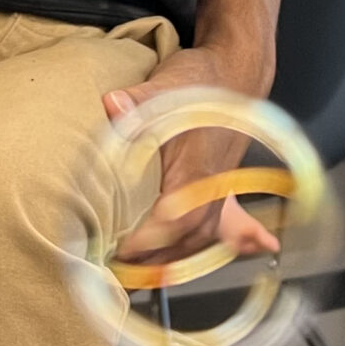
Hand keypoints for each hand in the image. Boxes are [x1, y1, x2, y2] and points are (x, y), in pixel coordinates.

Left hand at [102, 46, 283, 270]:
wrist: (234, 73)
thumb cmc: (201, 82)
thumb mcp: (164, 86)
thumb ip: (136, 101)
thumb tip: (111, 104)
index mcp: (199, 170)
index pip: (172, 220)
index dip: (144, 241)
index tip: (114, 249)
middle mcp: (212, 189)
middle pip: (184, 241)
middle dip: (148, 260)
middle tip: (110, 267)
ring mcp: (217, 193)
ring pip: (195, 242)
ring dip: (165, 260)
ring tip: (129, 271)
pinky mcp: (216, 193)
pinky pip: (204, 233)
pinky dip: (183, 250)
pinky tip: (164, 261)